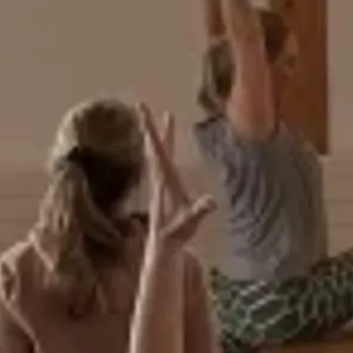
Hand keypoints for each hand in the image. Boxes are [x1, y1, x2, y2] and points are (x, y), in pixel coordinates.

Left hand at [138, 107, 216, 247]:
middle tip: (142, 105)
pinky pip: (160, 162)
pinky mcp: (162, 188)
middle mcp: (159, 178)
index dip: (154, 132)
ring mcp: (159, 182)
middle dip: (150, 126)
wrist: (162, 247)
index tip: (143, 114)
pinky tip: (160, 147)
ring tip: (159, 119)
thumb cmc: (175, 235)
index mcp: (164, 180)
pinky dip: (161, 149)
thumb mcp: (188, 223)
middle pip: (154, 147)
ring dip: (157, 135)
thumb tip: (210, 201)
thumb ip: (198, 212)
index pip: (158, 151)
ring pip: (156, 153)